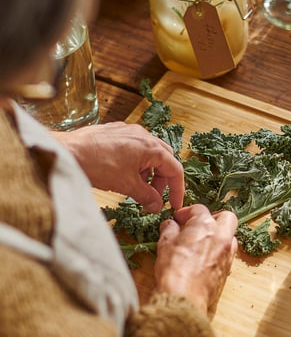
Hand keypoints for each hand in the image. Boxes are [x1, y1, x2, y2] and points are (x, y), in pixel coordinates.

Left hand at [54, 122, 183, 211]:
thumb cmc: (97, 165)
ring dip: (149, 172)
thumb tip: (156, 205)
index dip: (177, 189)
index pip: (175, 170)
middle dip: (163, 180)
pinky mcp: (116, 131)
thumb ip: (146, 196)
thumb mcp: (126, 185)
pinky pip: (135, 147)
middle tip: (155, 196)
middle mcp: (144, 135)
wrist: (67, 151)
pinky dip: (136, 162)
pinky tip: (124, 173)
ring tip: (137, 186)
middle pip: (165, 159)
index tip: (174, 204)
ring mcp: (130, 131)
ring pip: (149, 153)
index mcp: (152, 148)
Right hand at [154, 205, 237, 314]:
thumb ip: (169, 230)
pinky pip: (228, 253)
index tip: (178, 219)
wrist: (185, 298)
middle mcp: (221, 236)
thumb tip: (170, 225)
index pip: (199, 209)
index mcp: (205, 225)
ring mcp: (227, 253)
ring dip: (219, 235)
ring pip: (230, 235)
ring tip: (201, 242)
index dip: (187, 212)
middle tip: (198, 225)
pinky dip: (219, 250)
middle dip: (214, 218)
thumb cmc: (174, 269)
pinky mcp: (228, 268)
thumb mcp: (165, 244)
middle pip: (226, 217)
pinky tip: (204, 257)